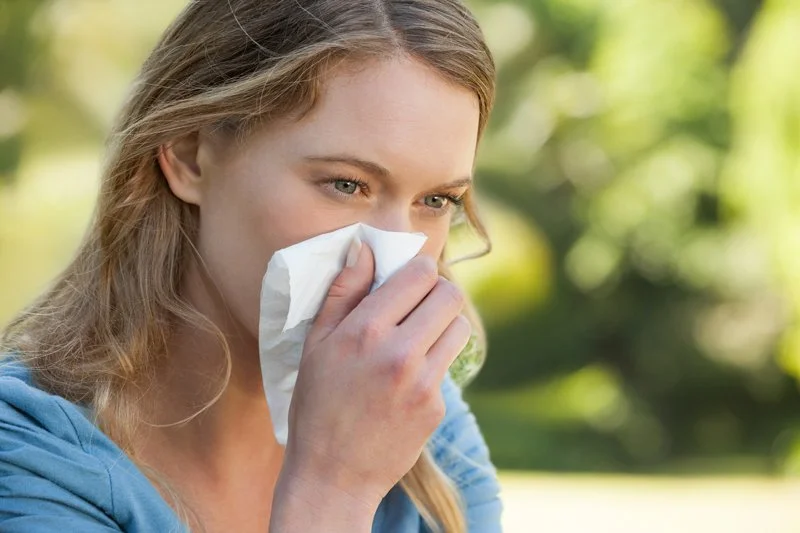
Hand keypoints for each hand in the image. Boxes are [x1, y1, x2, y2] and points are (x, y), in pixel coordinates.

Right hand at [279, 237, 470, 509]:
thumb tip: (364, 249)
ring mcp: (423, 382)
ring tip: (418, 337)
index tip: (409, 279)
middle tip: (418, 305)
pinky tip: (408, 378)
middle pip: (450, 295)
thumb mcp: (316, 344)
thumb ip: (343, 292)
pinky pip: (449, 365)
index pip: (419, 274)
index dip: (418, 270)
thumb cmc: (316, 404)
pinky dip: (435, 362)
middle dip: (436, 293)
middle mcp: (399, 353)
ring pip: (460, 327)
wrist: (332, 474)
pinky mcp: (436, 407)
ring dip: (443, 324)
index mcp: (365, 331)